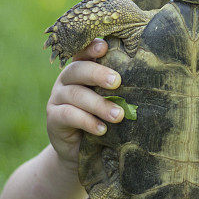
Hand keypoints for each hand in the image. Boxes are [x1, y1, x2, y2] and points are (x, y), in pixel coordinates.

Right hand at [46, 38, 122, 168]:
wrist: (80, 150)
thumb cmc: (101, 117)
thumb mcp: (109, 100)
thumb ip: (117, 88)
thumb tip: (146, 80)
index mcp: (81, 69)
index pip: (83, 52)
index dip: (91, 47)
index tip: (105, 47)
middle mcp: (66, 80)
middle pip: (78, 69)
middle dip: (98, 73)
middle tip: (117, 81)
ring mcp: (57, 98)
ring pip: (75, 94)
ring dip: (99, 104)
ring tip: (118, 115)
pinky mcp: (53, 118)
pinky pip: (68, 115)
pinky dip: (87, 121)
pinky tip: (102, 129)